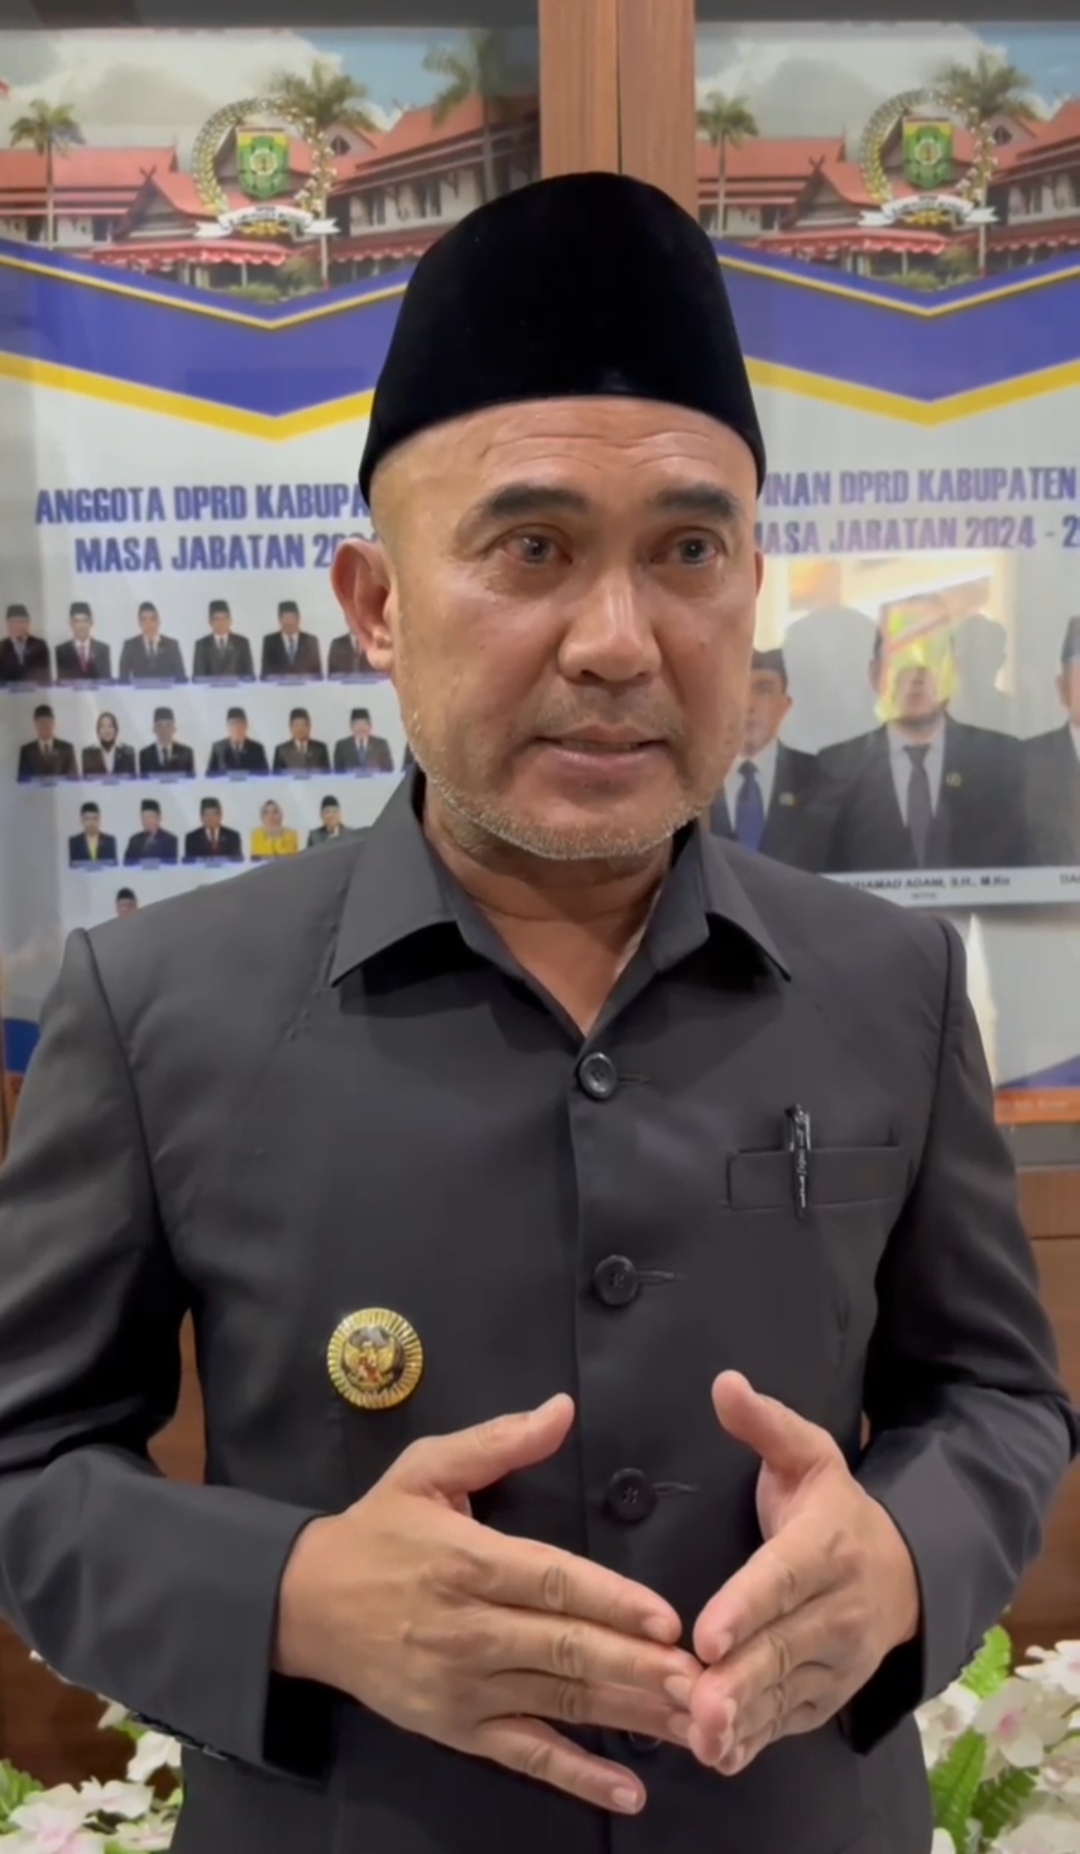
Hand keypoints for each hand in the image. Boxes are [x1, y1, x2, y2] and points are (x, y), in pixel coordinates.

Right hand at [275, 1394, 700, 1814]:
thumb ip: (498, 1441)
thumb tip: (563, 1408)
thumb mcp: (425, 1468)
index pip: (551, 1583)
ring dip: (627, 1718)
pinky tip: (629, 1793)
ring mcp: (464, 1688)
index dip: (611, 1602)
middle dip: (635, 1667)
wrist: (302, 1606)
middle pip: (563, 1651)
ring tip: (689, 1724)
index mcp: (467, 1561)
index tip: (667, 1619)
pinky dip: (579, 1778)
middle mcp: (469, 1630)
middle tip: (699, 1680)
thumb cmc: (377, 1529)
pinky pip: (527, 1757)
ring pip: (558, 1704)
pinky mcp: (459, 1730)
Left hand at [669, 1373, 919, 1776]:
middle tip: (695, 1703)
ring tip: (702, 1738)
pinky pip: (791, 1719)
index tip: (708, 1633)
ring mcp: (837, 1658)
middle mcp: (839, 1608)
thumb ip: (765, 1423)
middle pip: (782, 1647)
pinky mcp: (828, 1693)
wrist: (904, 1571)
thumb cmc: (832, 1508)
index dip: (747, 1605)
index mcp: (827, 1545)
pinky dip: (757, 1740)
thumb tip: (723, 1382)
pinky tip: (720, 1755)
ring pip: (786, 1691)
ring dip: (745, 1719)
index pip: (784, 1577)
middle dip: (738, 1679)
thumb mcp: (808, 1454)